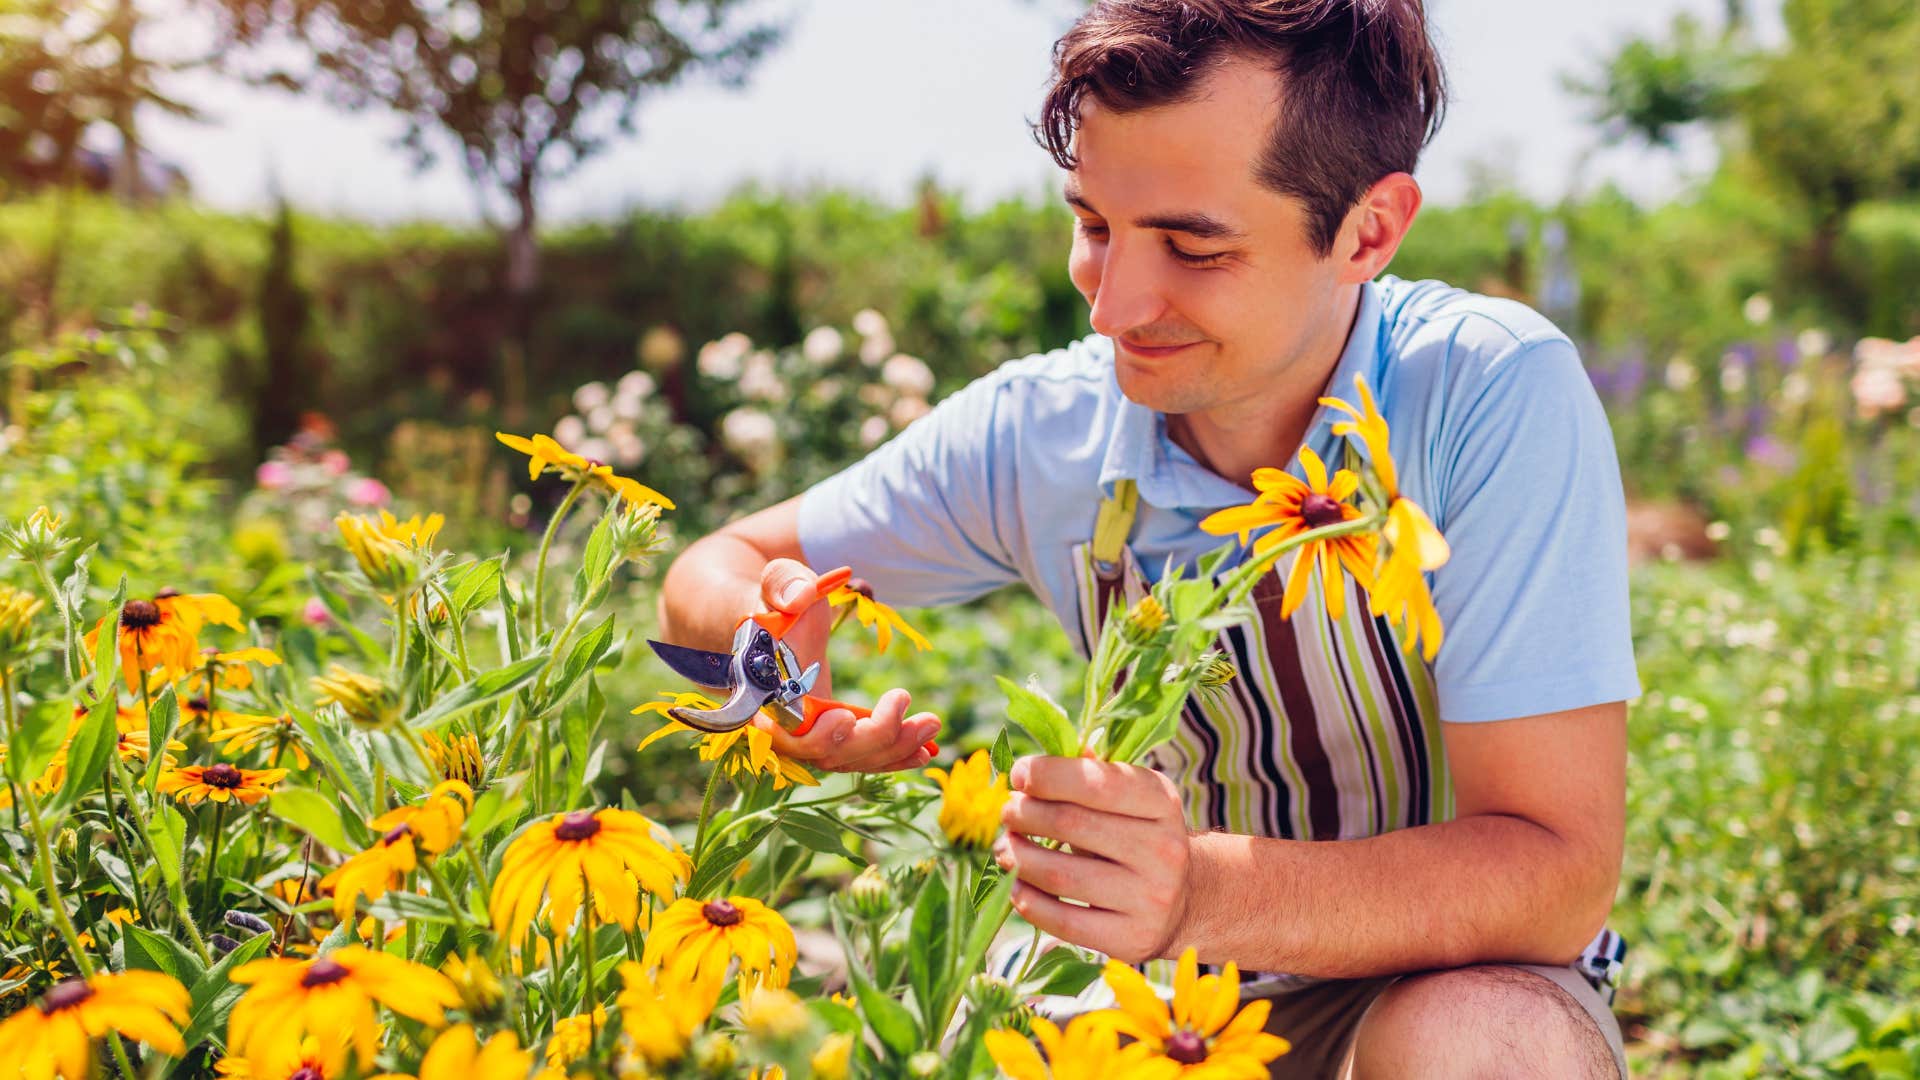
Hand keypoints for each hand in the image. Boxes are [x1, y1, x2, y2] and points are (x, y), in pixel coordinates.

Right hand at [756, 560, 940, 772]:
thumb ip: (782, 584)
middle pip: (824, 753)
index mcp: (759, 693)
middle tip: (904, 699)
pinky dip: (894, 756)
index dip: (814, 735)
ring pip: (848, 760)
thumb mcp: (778, 580)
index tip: (845, 717)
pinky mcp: (833, 738)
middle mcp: (780, 726)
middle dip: (871, 736)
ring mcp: (808, 737)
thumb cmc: (777, 599)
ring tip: (931, 723)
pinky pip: (862, 757)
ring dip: (893, 747)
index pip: (782, 732)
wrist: (779, 621)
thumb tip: (799, 597)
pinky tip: (926, 750)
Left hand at [995, 754, 1190, 964]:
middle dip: (1025, 814)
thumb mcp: (1131, 798)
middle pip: (1070, 824)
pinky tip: (1016, 886)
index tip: (1017, 774)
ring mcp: (1151, 898)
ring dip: (1018, 857)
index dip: (1047, 775)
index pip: (1096, 782)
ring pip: (1059, 875)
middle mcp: (1164, 849)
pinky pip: (1063, 921)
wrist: (1185, 902)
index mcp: (1162, 801)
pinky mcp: (1132, 938)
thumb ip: (1090, 776)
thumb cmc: (1138, 837)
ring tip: (1005, 848)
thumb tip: (1034, 768)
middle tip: (1007, 813)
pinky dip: (1027, 901)